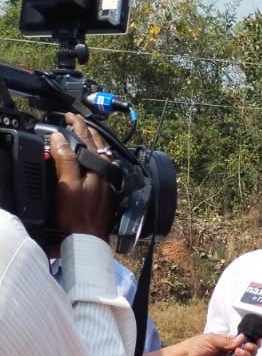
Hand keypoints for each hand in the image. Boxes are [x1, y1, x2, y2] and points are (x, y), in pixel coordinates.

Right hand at [49, 113, 116, 239]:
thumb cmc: (77, 216)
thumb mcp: (67, 184)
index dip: (77, 124)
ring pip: (100, 154)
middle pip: (97, 144)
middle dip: (86, 130)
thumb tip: (60, 137)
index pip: (87, 138)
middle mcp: (106, 172)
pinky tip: (89, 160)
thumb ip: (65, 159)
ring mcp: (107, 182)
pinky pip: (100, 166)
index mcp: (98, 167)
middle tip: (75, 121)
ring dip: (91, 142)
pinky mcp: (105, 191)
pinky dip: (93, 156)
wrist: (87, 240)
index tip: (68, 115)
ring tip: (82, 135)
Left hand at [178, 330, 259, 355]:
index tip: (254, 340)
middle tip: (246, 347)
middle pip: (249, 352)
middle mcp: (231, 353)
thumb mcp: (212, 339)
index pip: (244, 342)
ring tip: (238, 354)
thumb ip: (228, 340)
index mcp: (228, 343)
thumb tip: (242, 338)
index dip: (252, 341)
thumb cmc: (195, 347)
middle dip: (251, 348)